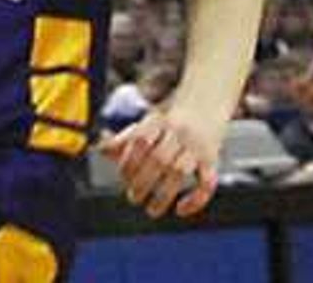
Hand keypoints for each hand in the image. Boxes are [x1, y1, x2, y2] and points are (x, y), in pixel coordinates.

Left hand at [104, 104, 223, 218]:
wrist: (207, 101)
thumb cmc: (171, 120)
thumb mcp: (148, 123)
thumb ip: (126, 139)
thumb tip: (99, 150)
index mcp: (159, 121)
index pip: (140, 140)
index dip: (129, 161)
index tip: (123, 178)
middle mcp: (179, 131)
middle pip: (158, 158)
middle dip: (143, 182)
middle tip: (133, 198)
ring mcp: (197, 146)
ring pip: (180, 171)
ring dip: (163, 195)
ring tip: (151, 210)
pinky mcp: (212, 159)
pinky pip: (207, 182)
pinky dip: (195, 200)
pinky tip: (181, 210)